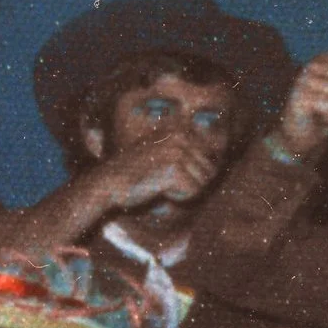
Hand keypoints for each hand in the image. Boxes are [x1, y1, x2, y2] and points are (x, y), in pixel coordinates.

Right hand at [93, 130, 222, 212]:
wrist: (111, 181)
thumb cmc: (135, 172)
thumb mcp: (161, 152)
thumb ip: (186, 153)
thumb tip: (216, 167)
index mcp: (181, 130)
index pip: (210, 157)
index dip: (197, 174)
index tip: (174, 175)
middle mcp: (181, 137)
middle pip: (210, 171)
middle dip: (193, 182)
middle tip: (167, 182)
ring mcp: (178, 152)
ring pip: (203, 183)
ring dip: (185, 190)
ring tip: (162, 184)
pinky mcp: (175, 169)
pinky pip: (193, 192)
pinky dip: (179, 197)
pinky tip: (161, 190)